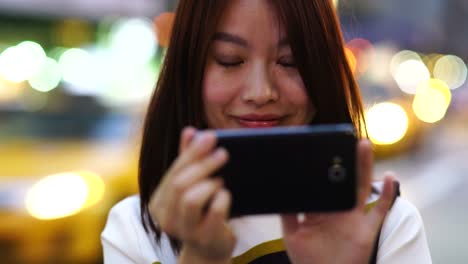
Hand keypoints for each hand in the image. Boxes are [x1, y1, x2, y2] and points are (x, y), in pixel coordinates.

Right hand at [148, 127, 235, 262]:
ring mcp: (185, 231)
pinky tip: (227, 194)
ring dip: (210, 183)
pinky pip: (214, 213)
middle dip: (203, 164)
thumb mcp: (193, 185)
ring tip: (222, 179)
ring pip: (190, 198)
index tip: (210, 136)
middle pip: (180, 183)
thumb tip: (189, 129)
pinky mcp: (205, 238)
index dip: (192, 152)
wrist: (210, 249)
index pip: (174, 171)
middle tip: (224, 152)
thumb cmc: (202, 212)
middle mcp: (166, 217)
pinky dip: (222, 199)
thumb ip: (189, 159)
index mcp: (160, 201)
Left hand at [281, 139, 395, 263]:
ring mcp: (354, 217)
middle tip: (345, 138)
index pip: (322, 182)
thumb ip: (289, 215)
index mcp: (321, 208)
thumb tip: (281, 194)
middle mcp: (338, 209)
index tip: (319, 146)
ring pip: (360, 187)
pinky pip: (380, 210)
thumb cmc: (309, 260)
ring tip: (364, 145)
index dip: (322, 165)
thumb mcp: (293, 236)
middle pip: (343, 179)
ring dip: (364, 166)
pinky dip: (387, 194)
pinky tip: (391, 176)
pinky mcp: (367, 229)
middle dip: (345, 159)